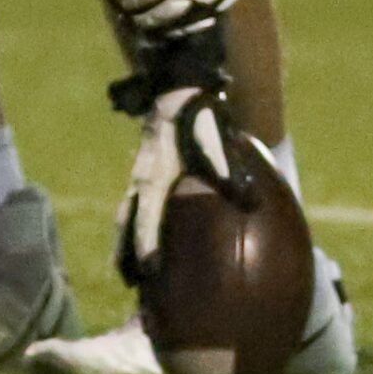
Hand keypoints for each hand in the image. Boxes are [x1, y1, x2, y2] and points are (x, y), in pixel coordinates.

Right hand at [114, 83, 250, 285]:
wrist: (178, 90)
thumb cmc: (199, 116)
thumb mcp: (214, 139)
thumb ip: (227, 168)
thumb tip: (247, 199)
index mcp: (155, 176)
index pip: (146, 216)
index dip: (146, 244)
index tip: (148, 270)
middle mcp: (141, 180)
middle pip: (127, 223)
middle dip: (126, 252)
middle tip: (130, 283)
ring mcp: (140, 177)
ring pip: (126, 216)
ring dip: (125, 243)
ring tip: (128, 273)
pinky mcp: (145, 174)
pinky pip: (134, 206)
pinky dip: (134, 227)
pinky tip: (144, 241)